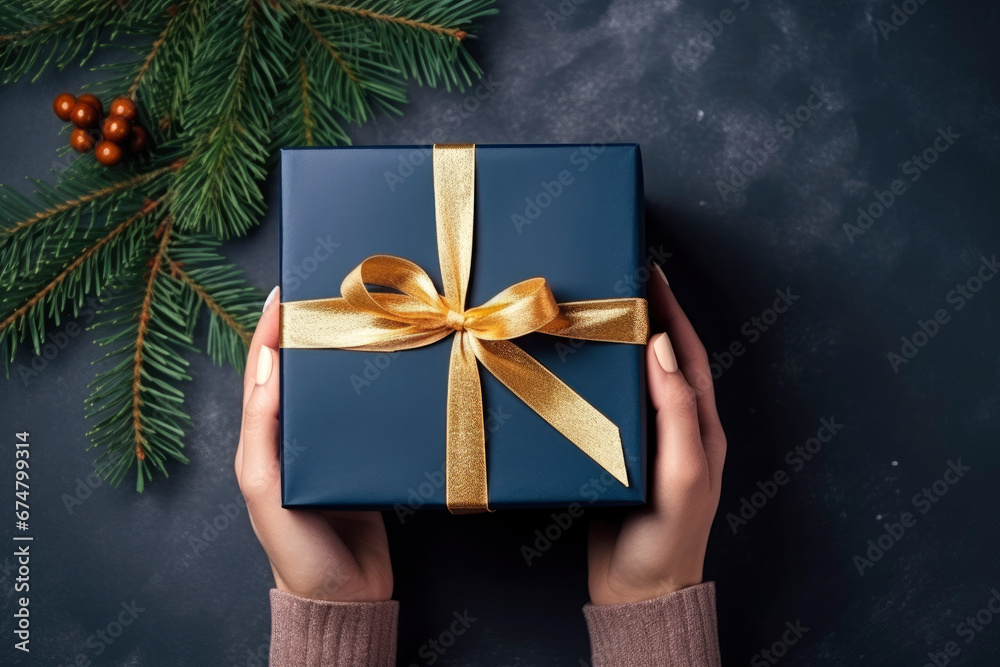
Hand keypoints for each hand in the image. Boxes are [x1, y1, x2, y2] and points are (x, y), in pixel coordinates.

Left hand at [234, 287, 392, 601]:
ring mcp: (332, 448)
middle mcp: (297, 438)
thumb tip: (269, 363)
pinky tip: (392, 368)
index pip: (265, 373)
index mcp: (265, 441)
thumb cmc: (298, 549)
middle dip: (311, 334)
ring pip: (336, 390)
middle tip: (330, 294)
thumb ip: (262, 431)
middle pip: (303, 374)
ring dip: (344, 356)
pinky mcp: (364, 460)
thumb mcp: (267, 489)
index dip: (270, 332)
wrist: (346, 597)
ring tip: (362, 319)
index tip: (285, 292)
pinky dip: (375, 388)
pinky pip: (367, 416)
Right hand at [588, 266, 726, 604]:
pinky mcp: (615, 458)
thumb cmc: (668, 537)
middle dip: (647, 319)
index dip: (673, 313)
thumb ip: (679, 412)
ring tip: (594, 315)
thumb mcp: (682, 474)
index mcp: (700, 427)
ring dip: (620, 347)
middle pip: (662, 361)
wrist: (637, 592)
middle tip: (617, 285)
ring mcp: (645, 443)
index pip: (687, 356)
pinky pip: (609, 408)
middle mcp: (675, 428)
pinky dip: (597, 381)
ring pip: (634, 382)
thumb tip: (662, 348)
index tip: (653, 274)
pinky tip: (576, 369)